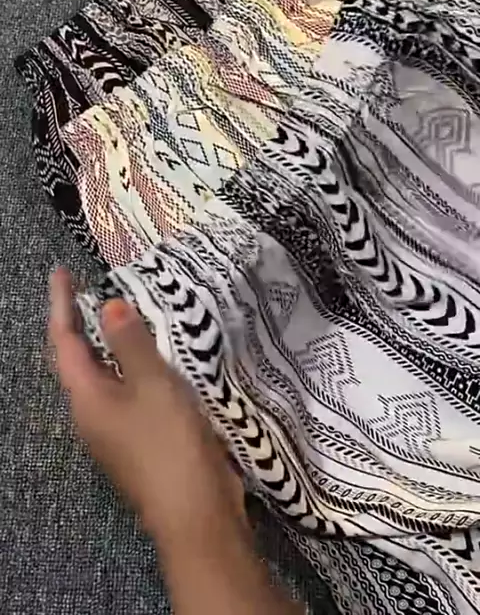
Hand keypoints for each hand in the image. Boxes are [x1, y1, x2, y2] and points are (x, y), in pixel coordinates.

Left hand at [49, 268, 244, 546]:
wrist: (196, 513)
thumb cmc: (168, 443)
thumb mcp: (151, 384)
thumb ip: (130, 342)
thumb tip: (109, 305)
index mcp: (86, 399)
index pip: (64, 342)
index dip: (61, 305)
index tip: (62, 273)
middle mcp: (92, 415)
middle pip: (79, 360)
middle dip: (82, 324)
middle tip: (91, 288)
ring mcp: (116, 431)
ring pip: (106, 376)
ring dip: (110, 344)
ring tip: (123, 313)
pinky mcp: (141, 440)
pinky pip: (129, 391)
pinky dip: (134, 365)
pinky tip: (155, 356)